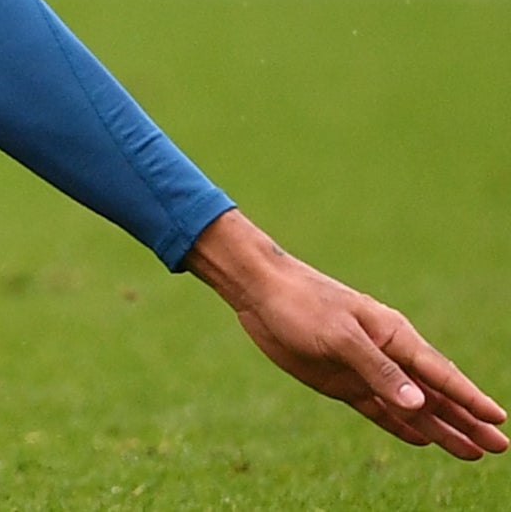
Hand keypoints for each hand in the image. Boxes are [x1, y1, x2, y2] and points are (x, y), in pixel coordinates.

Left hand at [187, 210, 505, 459]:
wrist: (258, 291)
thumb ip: (378, 370)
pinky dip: (402, 426)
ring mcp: (365, 370)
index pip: (440, 374)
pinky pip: (379, 410)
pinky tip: (423, 440)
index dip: (469, 398)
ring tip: (474, 453)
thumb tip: (420, 405)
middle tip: (500, 446)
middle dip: (468, 420)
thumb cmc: (302, 303)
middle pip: (435, 395)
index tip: (498, 418)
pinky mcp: (342, 381)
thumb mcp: (340, 336)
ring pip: (412, 408)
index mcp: (393, 335)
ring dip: (442, 430)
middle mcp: (386, 355)